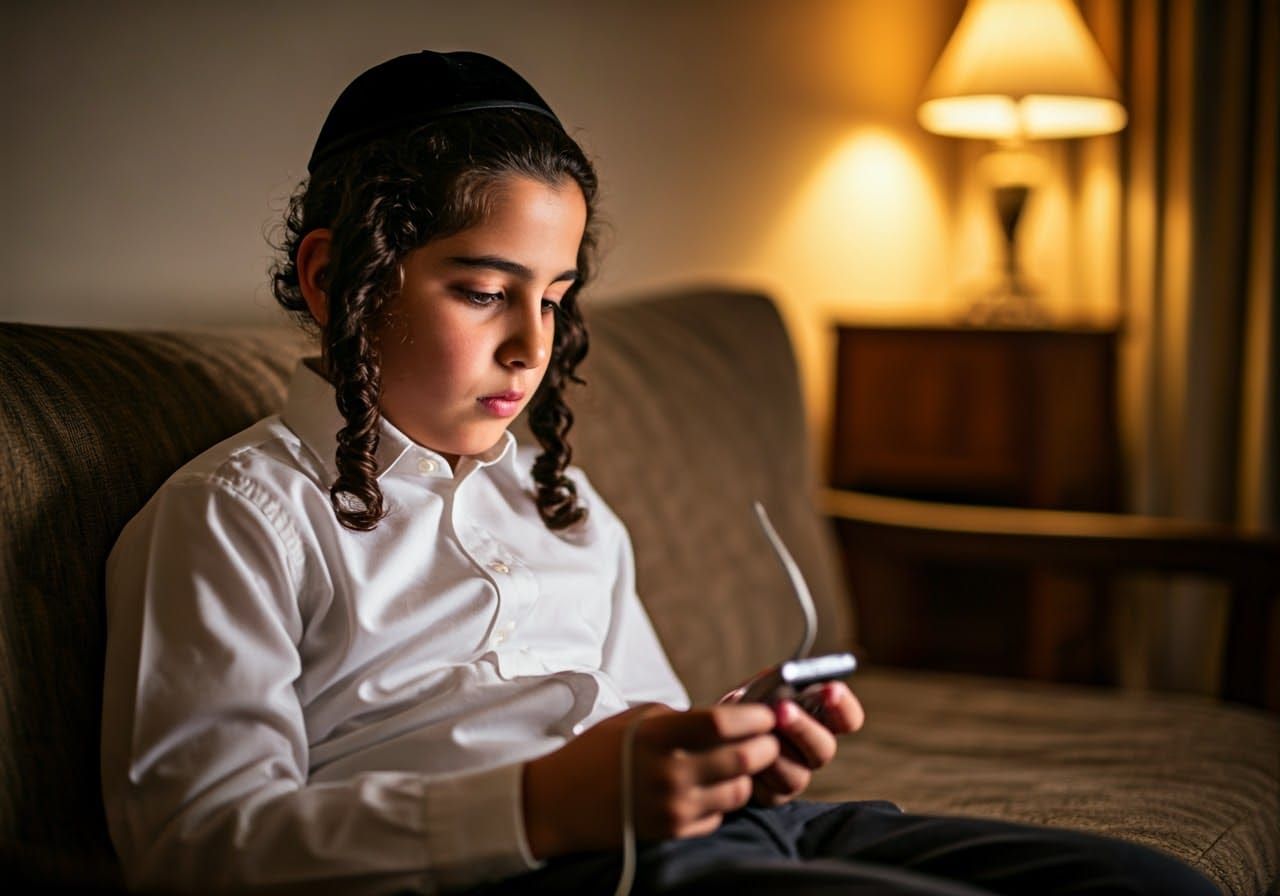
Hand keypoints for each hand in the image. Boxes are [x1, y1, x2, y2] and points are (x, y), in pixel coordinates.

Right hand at [522, 703, 779, 858]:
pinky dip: (721, 802)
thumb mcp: (639, 720)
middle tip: (765, 738)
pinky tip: (707, 788)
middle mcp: (669, 772)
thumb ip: (684, 718)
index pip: (723, 723)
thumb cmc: (598, 752)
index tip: (768, 713)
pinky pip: (719, 816)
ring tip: (734, 764)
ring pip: (739, 791)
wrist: (560, 801)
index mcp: (659, 736)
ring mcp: (673, 806)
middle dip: (764, 746)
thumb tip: (729, 719)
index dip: (755, 717)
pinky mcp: (673, 832)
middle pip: (743, 758)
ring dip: (744, 776)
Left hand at [751, 681, 864, 807]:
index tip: (832, 688)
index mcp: (820, 719)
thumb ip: (776, 681)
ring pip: (799, 774)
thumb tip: (788, 676)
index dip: (844, 706)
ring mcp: (797, 775)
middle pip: (825, 748)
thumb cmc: (744, 707)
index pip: (848, 718)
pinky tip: (741, 754)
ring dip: (776, 752)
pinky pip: (771, 791)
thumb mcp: (758, 687)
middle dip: (803, 727)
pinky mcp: (774, 796)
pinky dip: (755, 772)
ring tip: (754, 733)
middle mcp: (813, 749)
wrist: (714, 736)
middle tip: (782, 708)